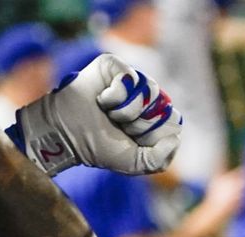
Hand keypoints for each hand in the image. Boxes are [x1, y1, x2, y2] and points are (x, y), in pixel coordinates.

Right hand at [16, 53, 182, 175]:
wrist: (68, 134)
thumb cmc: (99, 147)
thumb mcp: (133, 163)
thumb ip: (159, 160)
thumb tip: (176, 138)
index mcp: (152, 115)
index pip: (172, 120)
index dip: (153, 134)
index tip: (133, 140)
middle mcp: (144, 94)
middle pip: (163, 105)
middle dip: (140, 124)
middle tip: (119, 128)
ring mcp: (130, 78)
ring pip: (149, 91)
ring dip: (127, 112)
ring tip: (109, 115)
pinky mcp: (114, 65)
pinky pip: (129, 78)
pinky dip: (115, 96)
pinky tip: (101, 101)